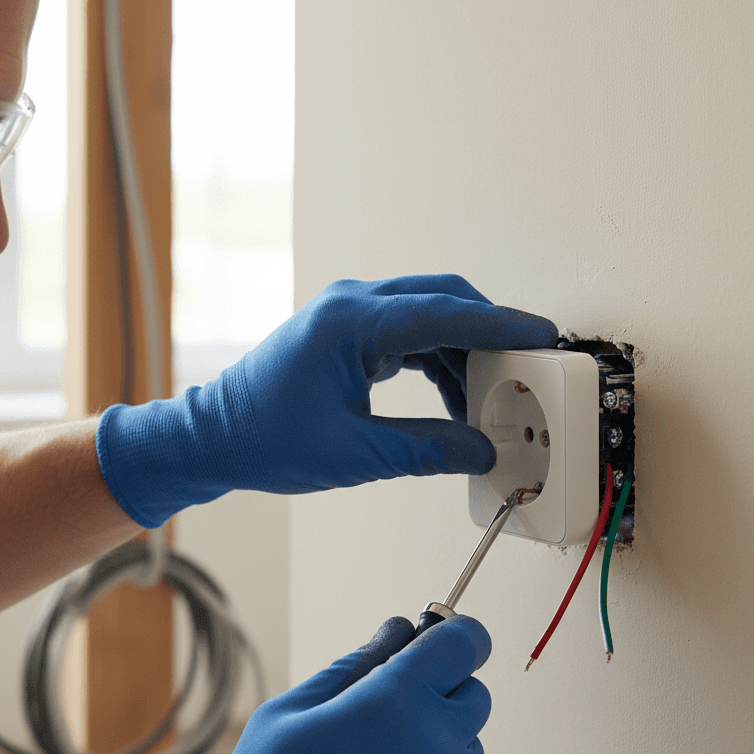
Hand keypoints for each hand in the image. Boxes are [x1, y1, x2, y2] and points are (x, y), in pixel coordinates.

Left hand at [96, 274, 556, 526]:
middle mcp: (351, 305)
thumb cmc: (265, 440)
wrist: (213, 438)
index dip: (500, 326)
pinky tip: (455, 397)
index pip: (444, 313)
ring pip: (429, 316)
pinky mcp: (347, 332)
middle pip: (443, 300)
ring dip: (464, 353)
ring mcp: (348, 315)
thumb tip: (480, 450)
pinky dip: (438, 361)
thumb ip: (426, 450)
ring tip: (493, 397)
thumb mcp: (355, 454)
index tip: (541, 335)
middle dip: (489, 333)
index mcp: (350, 322)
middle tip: (526, 366)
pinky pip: (409, 334)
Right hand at [114, 614, 492, 753]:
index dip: (455, 635)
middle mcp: (436, 746)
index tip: (440, 639)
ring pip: (468, 750)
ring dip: (437, 747)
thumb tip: (398, 630)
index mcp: (394, 700)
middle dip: (440, 691)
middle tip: (389, 713)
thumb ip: (355, 663)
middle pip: (473, 695)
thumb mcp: (290, 712)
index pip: (464, 643)